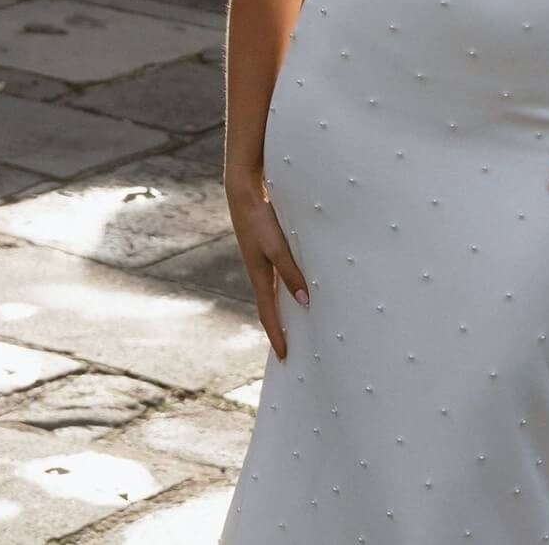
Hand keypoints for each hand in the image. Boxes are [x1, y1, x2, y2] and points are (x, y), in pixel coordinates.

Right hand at [226, 166, 308, 360]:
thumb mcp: (276, 247)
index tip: (283, 357)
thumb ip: (291, 272)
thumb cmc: (259, 219)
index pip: (268, 314)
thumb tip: (304, 301)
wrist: (244, 192)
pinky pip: (279, 274)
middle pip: (271, 307)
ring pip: (276, 291)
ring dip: (286, 307)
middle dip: (280, 328)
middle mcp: (259, 272)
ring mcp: (262, 260)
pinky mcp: (267, 247)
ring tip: (300, 322)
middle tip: (292, 347)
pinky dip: (288, 286)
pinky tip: (300, 284)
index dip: (276, 336)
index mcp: (259, 276)